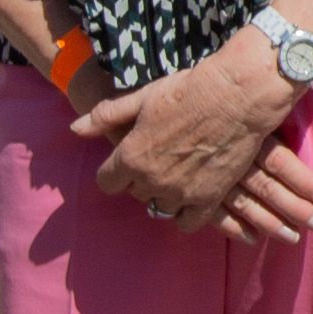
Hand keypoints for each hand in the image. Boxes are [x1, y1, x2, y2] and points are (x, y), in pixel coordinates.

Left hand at [85, 33, 312, 239]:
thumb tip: (75, 129)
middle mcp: (152, 180)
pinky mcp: (209, 199)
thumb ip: (106, 116)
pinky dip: (186, 214)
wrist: (237, 96)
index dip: (114, 171)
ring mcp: (181, 193)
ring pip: (160, 208)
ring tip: (177, 175)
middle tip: (159, 158)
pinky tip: (192, 197)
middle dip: (141, 179)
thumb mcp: (143, 97)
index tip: (127, 161)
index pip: (106, 182)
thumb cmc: (188, 90)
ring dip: (164, 195)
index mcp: (131, 156)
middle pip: (135, 193)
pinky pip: (188, 223)